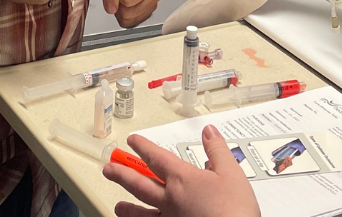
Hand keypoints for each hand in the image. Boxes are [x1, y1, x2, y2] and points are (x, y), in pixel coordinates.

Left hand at [103, 126, 259, 216]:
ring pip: (141, 212)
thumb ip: (217, 150)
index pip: (157, 158)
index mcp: (182, 179)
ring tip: (117, 205)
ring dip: (127, 207)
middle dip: (123, 174)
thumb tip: (209, 132)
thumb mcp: (231, 172)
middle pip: (140, 184)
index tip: (132, 141)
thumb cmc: (233, 209)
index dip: (143, 147)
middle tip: (109, 168)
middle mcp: (170, 200)